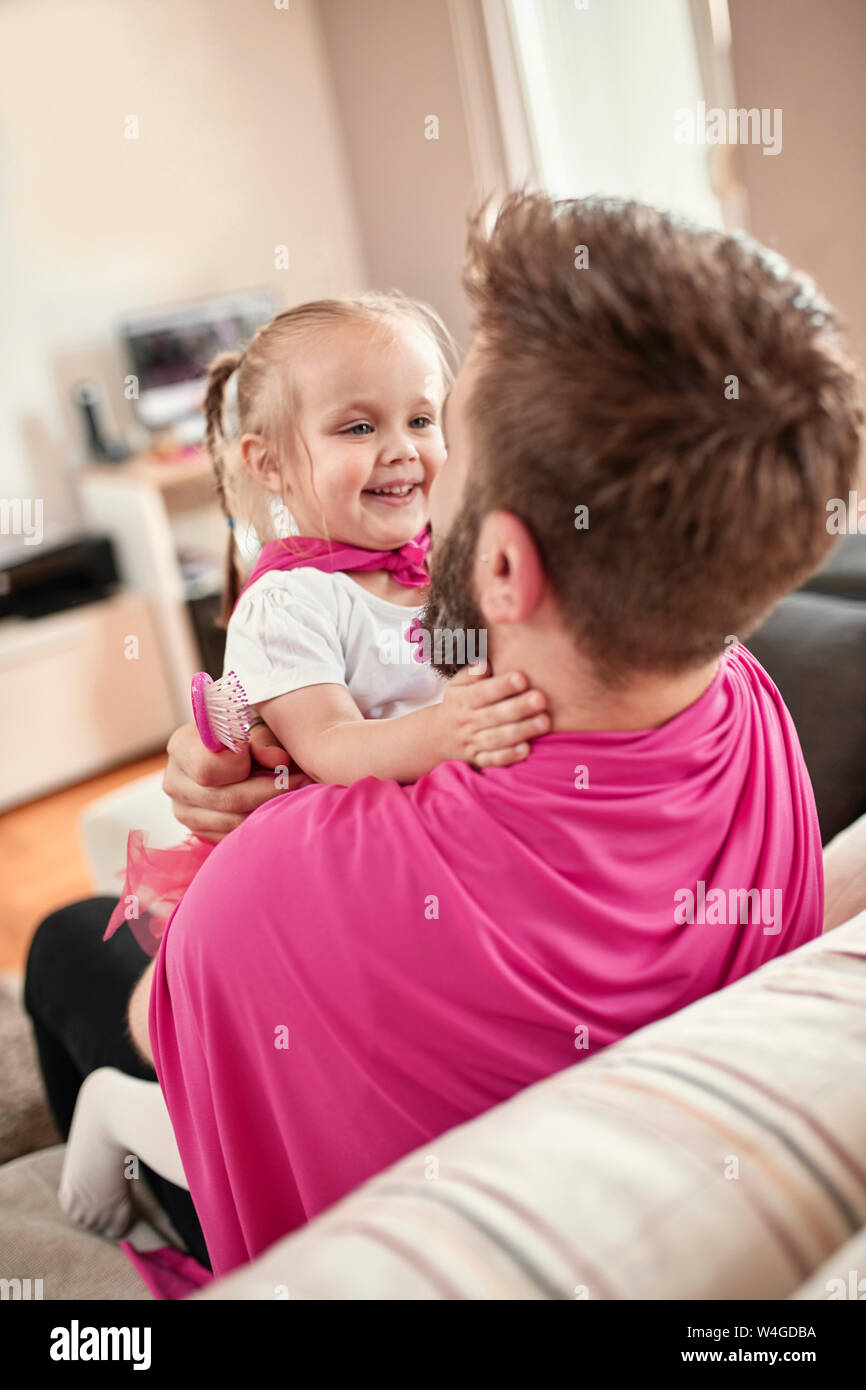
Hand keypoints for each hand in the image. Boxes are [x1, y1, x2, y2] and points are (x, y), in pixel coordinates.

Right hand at [162, 721, 309, 842]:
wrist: (235, 756)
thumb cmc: (247, 737)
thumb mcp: (255, 730)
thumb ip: (265, 742)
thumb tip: (280, 760)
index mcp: (181, 746)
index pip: (207, 768)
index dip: (241, 764)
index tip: (267, 757)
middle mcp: (174, 781)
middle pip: (225, 798)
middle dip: (268, 791)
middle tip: (302, 781)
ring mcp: (183, 811)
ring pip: (232, 821)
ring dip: (268, 810)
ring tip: (297, 795)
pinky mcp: (198, 831)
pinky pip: (232, 836)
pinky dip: (258, 824)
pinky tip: (277, 810)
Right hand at [438, 661, 549, 767]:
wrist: (434, 738)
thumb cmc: (457, 704)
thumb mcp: (457, 685)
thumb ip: (471, 674)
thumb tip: (484, 663)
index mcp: (462, 700)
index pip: (481, 692)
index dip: (501, 686)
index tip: (522, 677)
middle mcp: (466, 722)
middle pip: (493, 715)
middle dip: (518, 707)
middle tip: (541, 699)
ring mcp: (471, 743)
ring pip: (495, 738)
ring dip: (520, 731)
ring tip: (544, 722)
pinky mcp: (477, 760)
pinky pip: (492, 760)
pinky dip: (508, 756)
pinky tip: (527, 749)